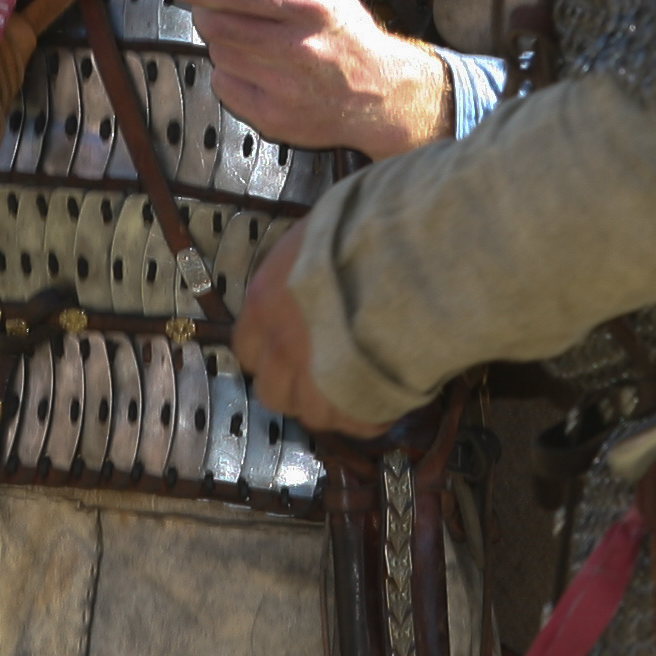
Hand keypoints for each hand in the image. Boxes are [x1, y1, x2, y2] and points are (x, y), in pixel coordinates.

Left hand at [163, 0, 453, 160]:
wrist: (384, 97)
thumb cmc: (354, 40)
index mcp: (312, 9)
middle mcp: (296, 48)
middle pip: (219, 24)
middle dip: (205, 12)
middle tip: (209, 9)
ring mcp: (283, 87)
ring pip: (219, 54)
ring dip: (221, 43)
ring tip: (245, 41)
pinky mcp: (273, 117)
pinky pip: (224, 87)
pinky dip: (228, 74)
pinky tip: (251, 69)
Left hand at [232, 226, 377, 437]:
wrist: (408, 260)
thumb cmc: (368, 231)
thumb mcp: (322, 232)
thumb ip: (310, 262)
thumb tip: (320, 263)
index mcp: (265, 302)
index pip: (247, 347)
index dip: (273, 351)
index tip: (296, 348)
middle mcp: (280, 346)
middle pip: (273, 391)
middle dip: (297, 386)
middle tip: (329, 371)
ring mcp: (314, 381)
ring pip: (313, 414)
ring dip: (335, 404)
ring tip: (364, 385)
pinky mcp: (352, 404)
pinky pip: (357, 424)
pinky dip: (371, 415)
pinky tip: (389, 395)